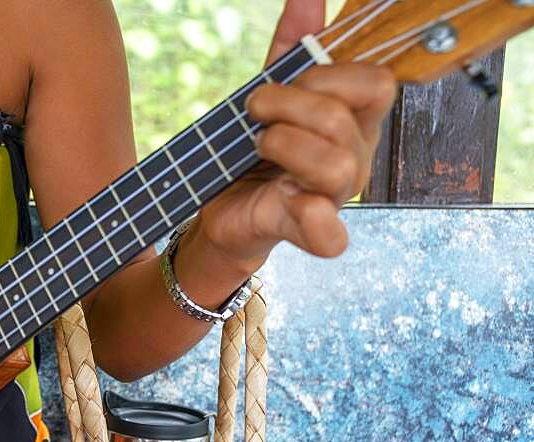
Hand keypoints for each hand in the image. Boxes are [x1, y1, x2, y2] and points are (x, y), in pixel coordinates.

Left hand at [185, 0, 396, 272]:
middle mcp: (354, 157)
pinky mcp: (309, 231)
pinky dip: (316, 219)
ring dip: (282, 144)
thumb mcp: (271, 93)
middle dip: (287, 105)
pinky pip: (332, 235)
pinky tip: (295, 200)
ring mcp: (336, 197)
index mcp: (353, 120)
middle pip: (343, 119)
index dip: (328, 74)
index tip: (287, 80)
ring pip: (335, 165)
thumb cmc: (256, 150)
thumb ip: (291, 46)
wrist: (224, 206)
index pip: (376, 84)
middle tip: (255, 111)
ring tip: (257, 146)